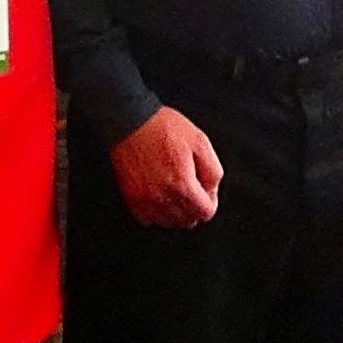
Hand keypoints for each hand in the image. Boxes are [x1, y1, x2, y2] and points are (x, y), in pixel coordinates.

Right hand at [109, 106, 222, 228]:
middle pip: (188, 221)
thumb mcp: (200, 141)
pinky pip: (148, 218)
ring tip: (174, 190)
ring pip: (168, 222)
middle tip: (190, 186)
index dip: (210, 200)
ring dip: (175, 211)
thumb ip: (213, 170)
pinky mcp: (130, 197)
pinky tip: (158, 195)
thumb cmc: (162, 127)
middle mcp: (162, 197)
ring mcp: (144, 200)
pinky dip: (156, 212)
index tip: (205, 189)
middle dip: (193, 206)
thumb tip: (212, 190)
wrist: (129, 120)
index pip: (205, 213)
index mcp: (182, 184)